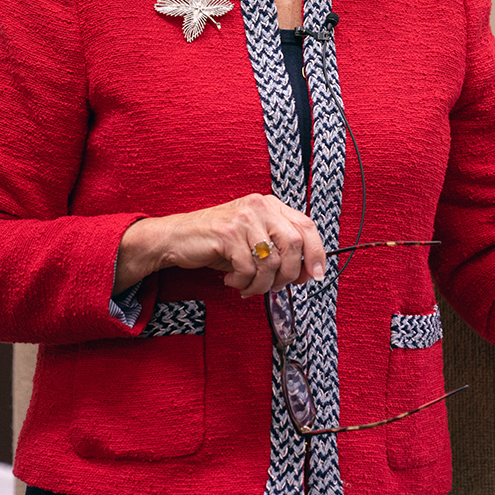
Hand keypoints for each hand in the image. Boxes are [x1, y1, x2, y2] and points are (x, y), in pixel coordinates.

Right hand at [115, 194, 326, 297]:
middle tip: (275, 288)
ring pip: (271, 261)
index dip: (316, 253)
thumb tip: (307, 273)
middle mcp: (260, 206)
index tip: (316, 275)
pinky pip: (248, 268)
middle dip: (289, 274)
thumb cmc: (218, 243)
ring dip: (262, 284)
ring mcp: (243, 218)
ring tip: (248, 287)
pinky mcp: (227, 233)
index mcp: (270, 205)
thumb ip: (280, 250)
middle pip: (293, 244)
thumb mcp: (253, 240)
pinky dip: (242, 282)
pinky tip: (231, 280)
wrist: (177, 237)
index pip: (306, 226)